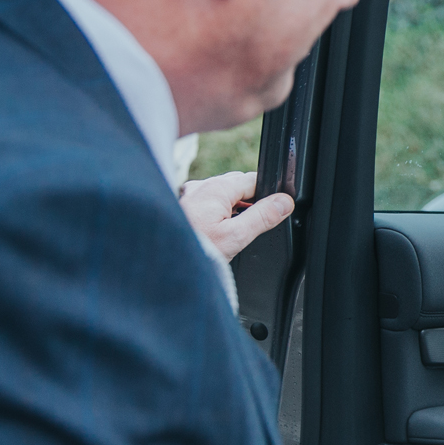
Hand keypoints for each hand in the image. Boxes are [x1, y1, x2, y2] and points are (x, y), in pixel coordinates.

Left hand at [178, 171, 292, 261]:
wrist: (158, 265)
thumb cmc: (194, 252)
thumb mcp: (236, 237)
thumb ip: (263, 216)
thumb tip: (285, 202)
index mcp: (216, 187)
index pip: (254, 180)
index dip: (268, 196)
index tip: (274, 212)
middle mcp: (200, 186)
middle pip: (238, 186)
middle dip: (249, 203)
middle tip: (246, 230)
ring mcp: (187, 195)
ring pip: (222, 195)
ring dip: (231, 210)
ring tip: (226, 236)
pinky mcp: (180, 206)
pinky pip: (206, 203)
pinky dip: (215, 214)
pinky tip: (212, 234)